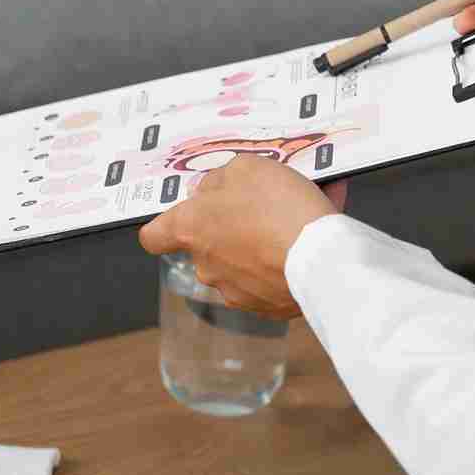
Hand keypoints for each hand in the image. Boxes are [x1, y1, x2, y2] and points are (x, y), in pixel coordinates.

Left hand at [138, 156, 341, 317]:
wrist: (320, 258)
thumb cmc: (278, 209)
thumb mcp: (246, 168)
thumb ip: (221, 179)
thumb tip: (211, 190)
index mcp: (191, 229)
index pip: (154, 235)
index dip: (164, 225)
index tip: (183, 216)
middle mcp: (206, 265)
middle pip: (207, 243)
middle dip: (231, 226)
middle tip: (261, 206)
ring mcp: (234, 290)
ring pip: (242, 261)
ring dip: (261, 242)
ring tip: (295, 219)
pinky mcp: (266, 306)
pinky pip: (269, 278)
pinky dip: (283, 262)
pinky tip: (309, 241)